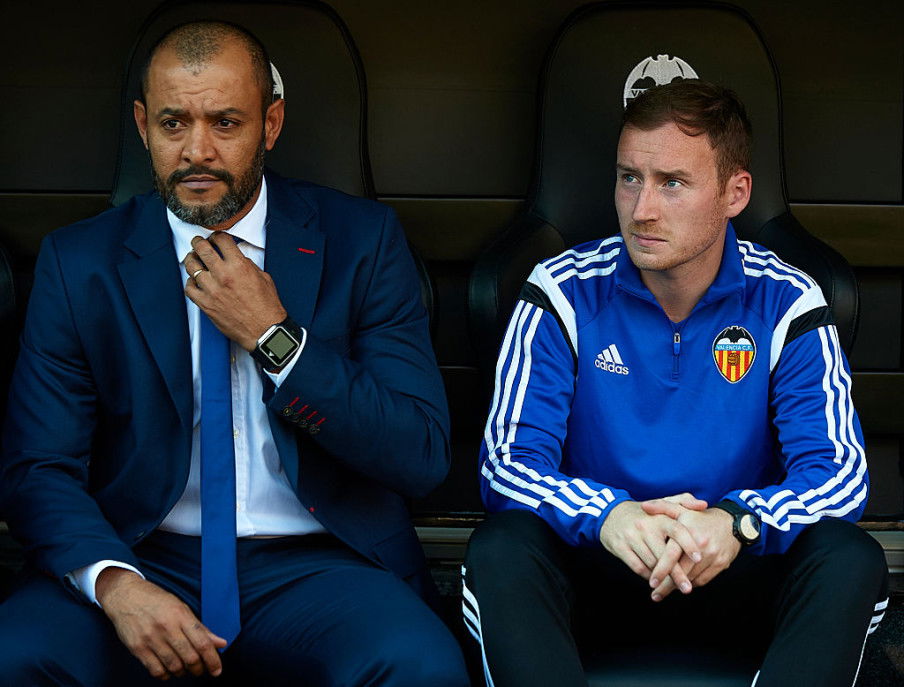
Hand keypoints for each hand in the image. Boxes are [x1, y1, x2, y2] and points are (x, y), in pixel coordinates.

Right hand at [97, 568, 226, 679]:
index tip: (217, 670)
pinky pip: (156, 670)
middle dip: (199, 669)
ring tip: (185, 668)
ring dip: (183, 672)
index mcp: (181, 615)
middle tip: (200, 669)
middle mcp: (167, 628)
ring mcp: (151, 639)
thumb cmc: (156, 601)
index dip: (213, 660)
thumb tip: (221, 643)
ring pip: (174, 667)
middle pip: (190, 658)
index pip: (202, 643)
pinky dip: (166, 675)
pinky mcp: (137, 648)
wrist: (125, 596)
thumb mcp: (181, 608)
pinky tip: (169, 670)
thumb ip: (200, 628)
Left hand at [184, 232, 286, 349]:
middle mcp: (223, 276)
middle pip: (202, 248)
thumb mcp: (263, 278)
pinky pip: (189, 288)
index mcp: (239, 266)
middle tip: (198, 242)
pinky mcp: (205, 304)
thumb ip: (247, 265)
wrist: (264, 330)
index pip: (221, 240)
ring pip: (191, 266)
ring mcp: (212, 290)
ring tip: (194, 259)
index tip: (215, 238)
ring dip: (192, 260)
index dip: (217, 236)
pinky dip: (190, 282)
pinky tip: (195, 281)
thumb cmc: (266, 307)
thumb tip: (237, 258)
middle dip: (198, 242)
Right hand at [599, 500, 702, 593]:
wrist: (610, 514)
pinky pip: (638, 567)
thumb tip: (704, 505)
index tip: (699, 559)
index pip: (678, 531)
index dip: (689, 545)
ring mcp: (631, 537)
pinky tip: (654, 579)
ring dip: (662, 577)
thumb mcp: (662, 504)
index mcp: (659, 517)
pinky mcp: (620, 547)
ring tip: (672, 585)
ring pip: (651, 564)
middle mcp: (645, 526)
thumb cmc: (643, 513)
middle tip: (687, 588)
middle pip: (665, 554)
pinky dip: (648, 576)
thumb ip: (684, 501)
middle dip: (677, 573)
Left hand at [641, 502, 740, 600]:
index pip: (672, 554)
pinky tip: (681, 585)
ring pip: (692, 577)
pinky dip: (691, 583)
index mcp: (688, 531)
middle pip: (682, 570)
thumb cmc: (701, 517)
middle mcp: (701, 544)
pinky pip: (703, 579)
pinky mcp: (721, 564)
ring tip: (663, 592)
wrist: (732, 522)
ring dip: (678, 586)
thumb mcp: (682, 508)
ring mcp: (713, 555)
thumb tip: (644, 507)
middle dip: (667, 585)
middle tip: (654, 595)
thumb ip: (662, 507)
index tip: (651, 582)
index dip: (661, 570)